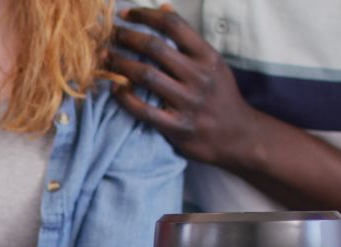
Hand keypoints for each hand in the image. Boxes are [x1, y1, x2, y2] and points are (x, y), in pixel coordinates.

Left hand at [109, 5, 258, 166]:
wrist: (238, 137)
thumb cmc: (220, 97)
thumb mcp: (213, 64)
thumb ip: (188, 39)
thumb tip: (164, 7)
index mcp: (208, 57)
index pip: (174, 25)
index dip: (145, 15)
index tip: (125, 13)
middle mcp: (199, 76)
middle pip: (154, 47)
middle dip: (125, 37)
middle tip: (108, 35)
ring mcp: (188, 102)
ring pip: (145, 75)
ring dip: (119, 64)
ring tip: (104, 59)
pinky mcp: (177, 126)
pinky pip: (143, 109)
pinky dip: (125, 98)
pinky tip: (114, 89)